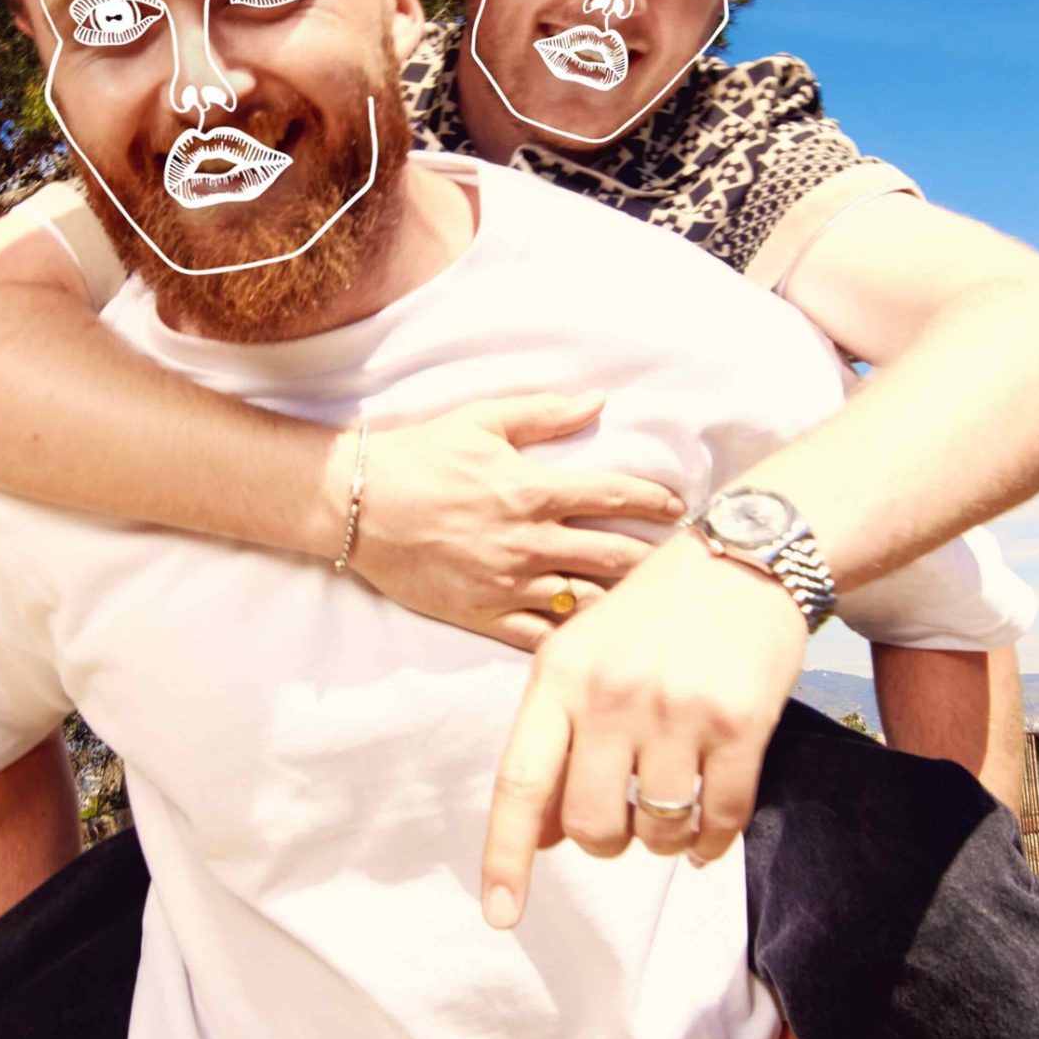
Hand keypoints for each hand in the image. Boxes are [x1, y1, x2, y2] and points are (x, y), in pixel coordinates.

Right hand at [341, 393, 684, 651]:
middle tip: (681, 561)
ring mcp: (509, 585)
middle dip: (655, 558)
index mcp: (535, 491)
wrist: (358, 505)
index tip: (680, 509)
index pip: (616, 497)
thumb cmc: (420, 456)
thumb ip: (545, 412)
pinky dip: (574, 638)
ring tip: (648, 602)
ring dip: (622, 601)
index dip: (657, 501)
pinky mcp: (485, 616)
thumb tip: (599, 400)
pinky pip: (543, 637)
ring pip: (587, 600)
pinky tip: (596, 637)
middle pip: (615, 555)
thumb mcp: (482, 419)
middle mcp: (531, 542)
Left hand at [480, 537, 806, 926]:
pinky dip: (712, 842)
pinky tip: (708, 832)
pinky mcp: (742, 723)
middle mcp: (613, 695)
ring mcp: (678, 710)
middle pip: (591, 824)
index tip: (502, 914)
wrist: (744, 559)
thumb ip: (556, 741)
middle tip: (622, 819)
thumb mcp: (581, 657)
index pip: (520, 784)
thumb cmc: (653, 614)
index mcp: (559, 677)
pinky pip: (721, 818)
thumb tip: (543, 837)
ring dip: (662, 840)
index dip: (506, 856)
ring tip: (670, 809)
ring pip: (657, 829)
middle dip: (606, 841)